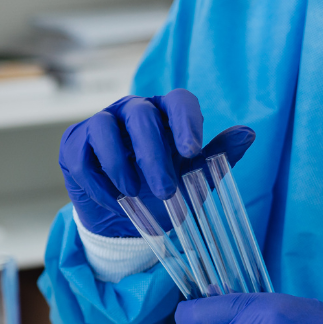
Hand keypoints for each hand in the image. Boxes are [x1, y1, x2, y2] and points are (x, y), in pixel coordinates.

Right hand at [58, 89, 254, 237]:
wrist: (123, 222)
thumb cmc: (160, 193)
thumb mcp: (194, 179)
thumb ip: (217, 156)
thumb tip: (248, 133)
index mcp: (165, 113)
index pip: (178, 101)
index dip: (186, 121)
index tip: (192, 151)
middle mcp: (132, 110)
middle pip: (141, 115)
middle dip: (153, 155)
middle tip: (164, 190)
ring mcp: (100, 124)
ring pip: (105, 127)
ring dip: (121, 165)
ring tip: (133, 193)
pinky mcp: (74, 146)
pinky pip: (82, 156)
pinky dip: (98, 182)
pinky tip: (112, 200)